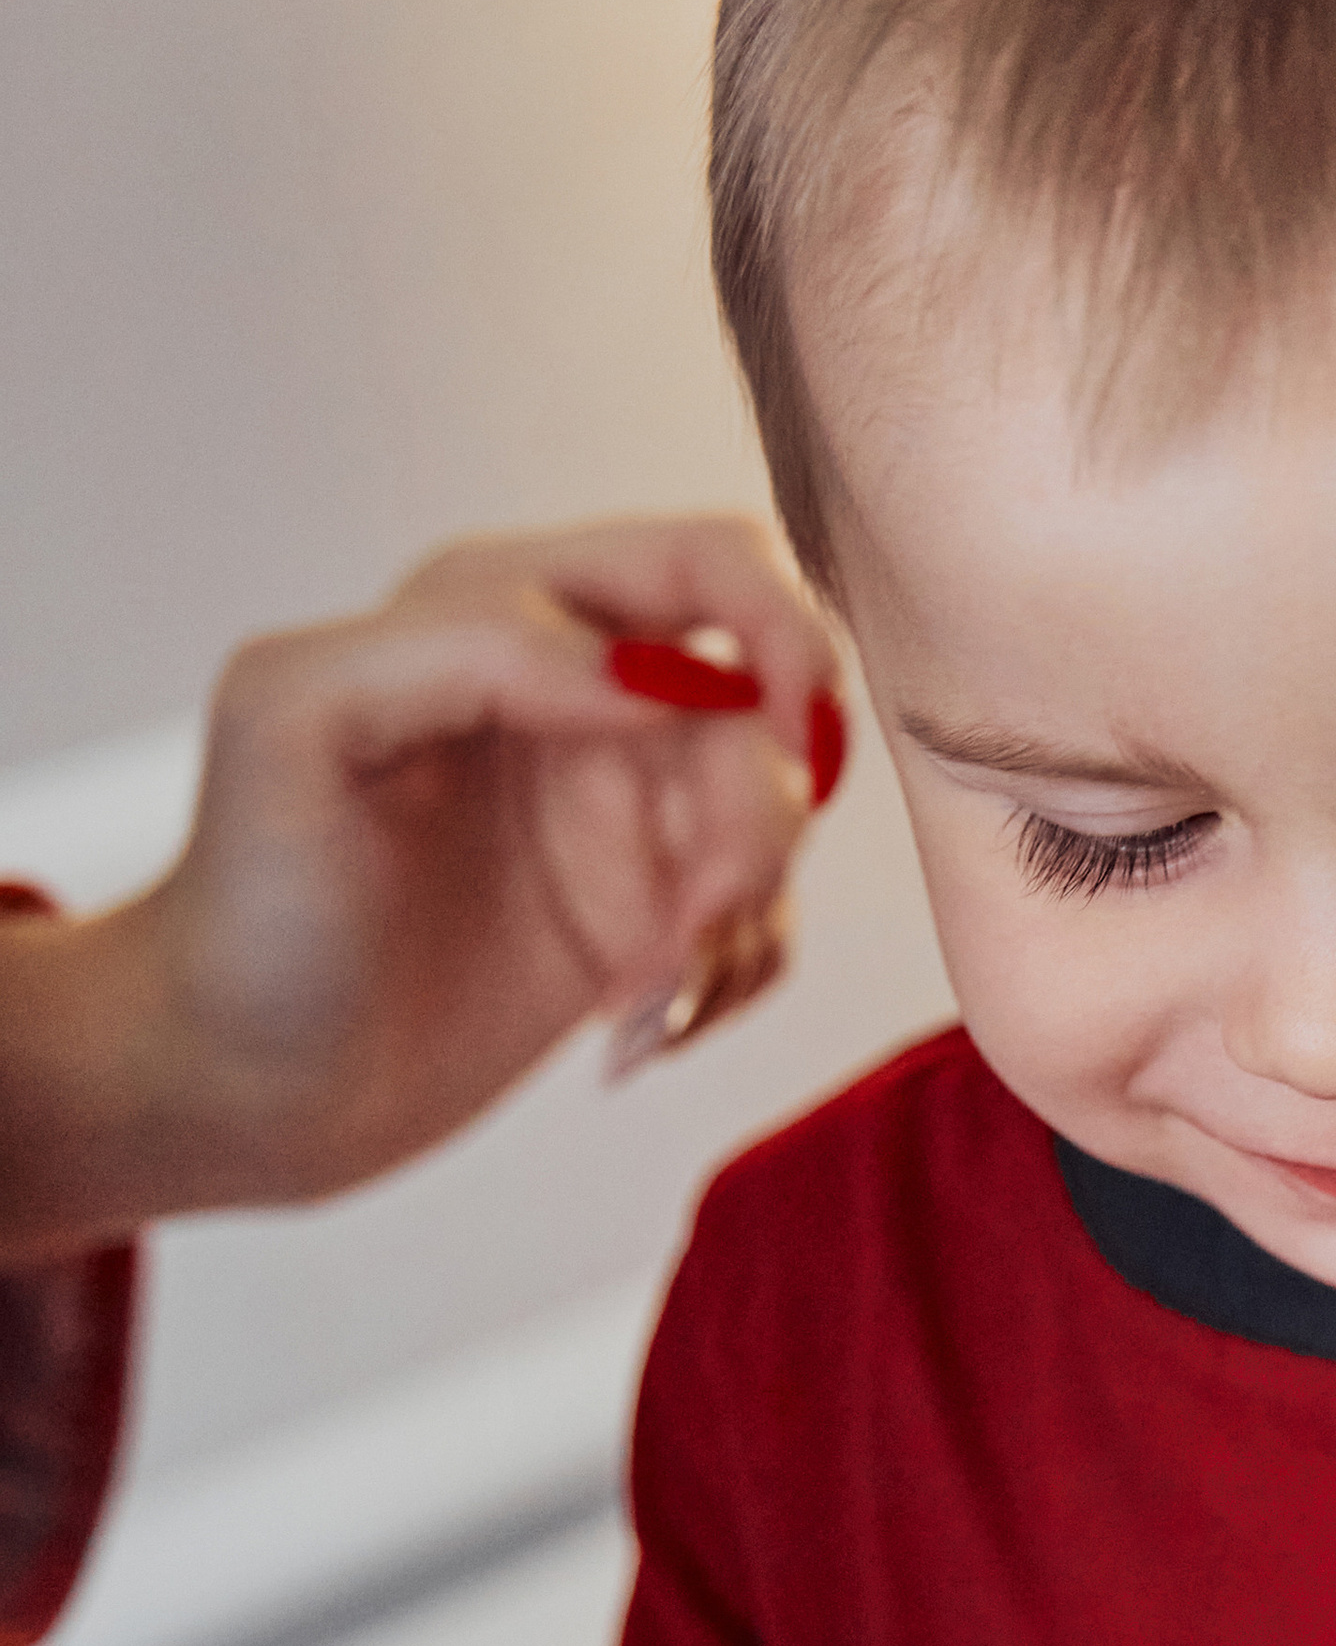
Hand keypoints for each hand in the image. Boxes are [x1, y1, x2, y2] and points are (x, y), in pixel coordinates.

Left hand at [0, 514, 847, 1253]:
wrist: (240, 1085)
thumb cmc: (248, 906)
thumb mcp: (295, 719)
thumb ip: (469, 645)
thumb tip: (657, 679)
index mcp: (505, 609)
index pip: (710, 560)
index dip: (779, 630)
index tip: (780, 736)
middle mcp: (582, 695)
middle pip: (772, 704)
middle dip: (757, 815)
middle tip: (689, 918)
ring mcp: (621, 812)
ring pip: (784, 822)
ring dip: (742, 915)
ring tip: (643, 994)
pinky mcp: (645, 918)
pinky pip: (763, 923)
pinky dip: (735, 979)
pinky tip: (642, 1029)